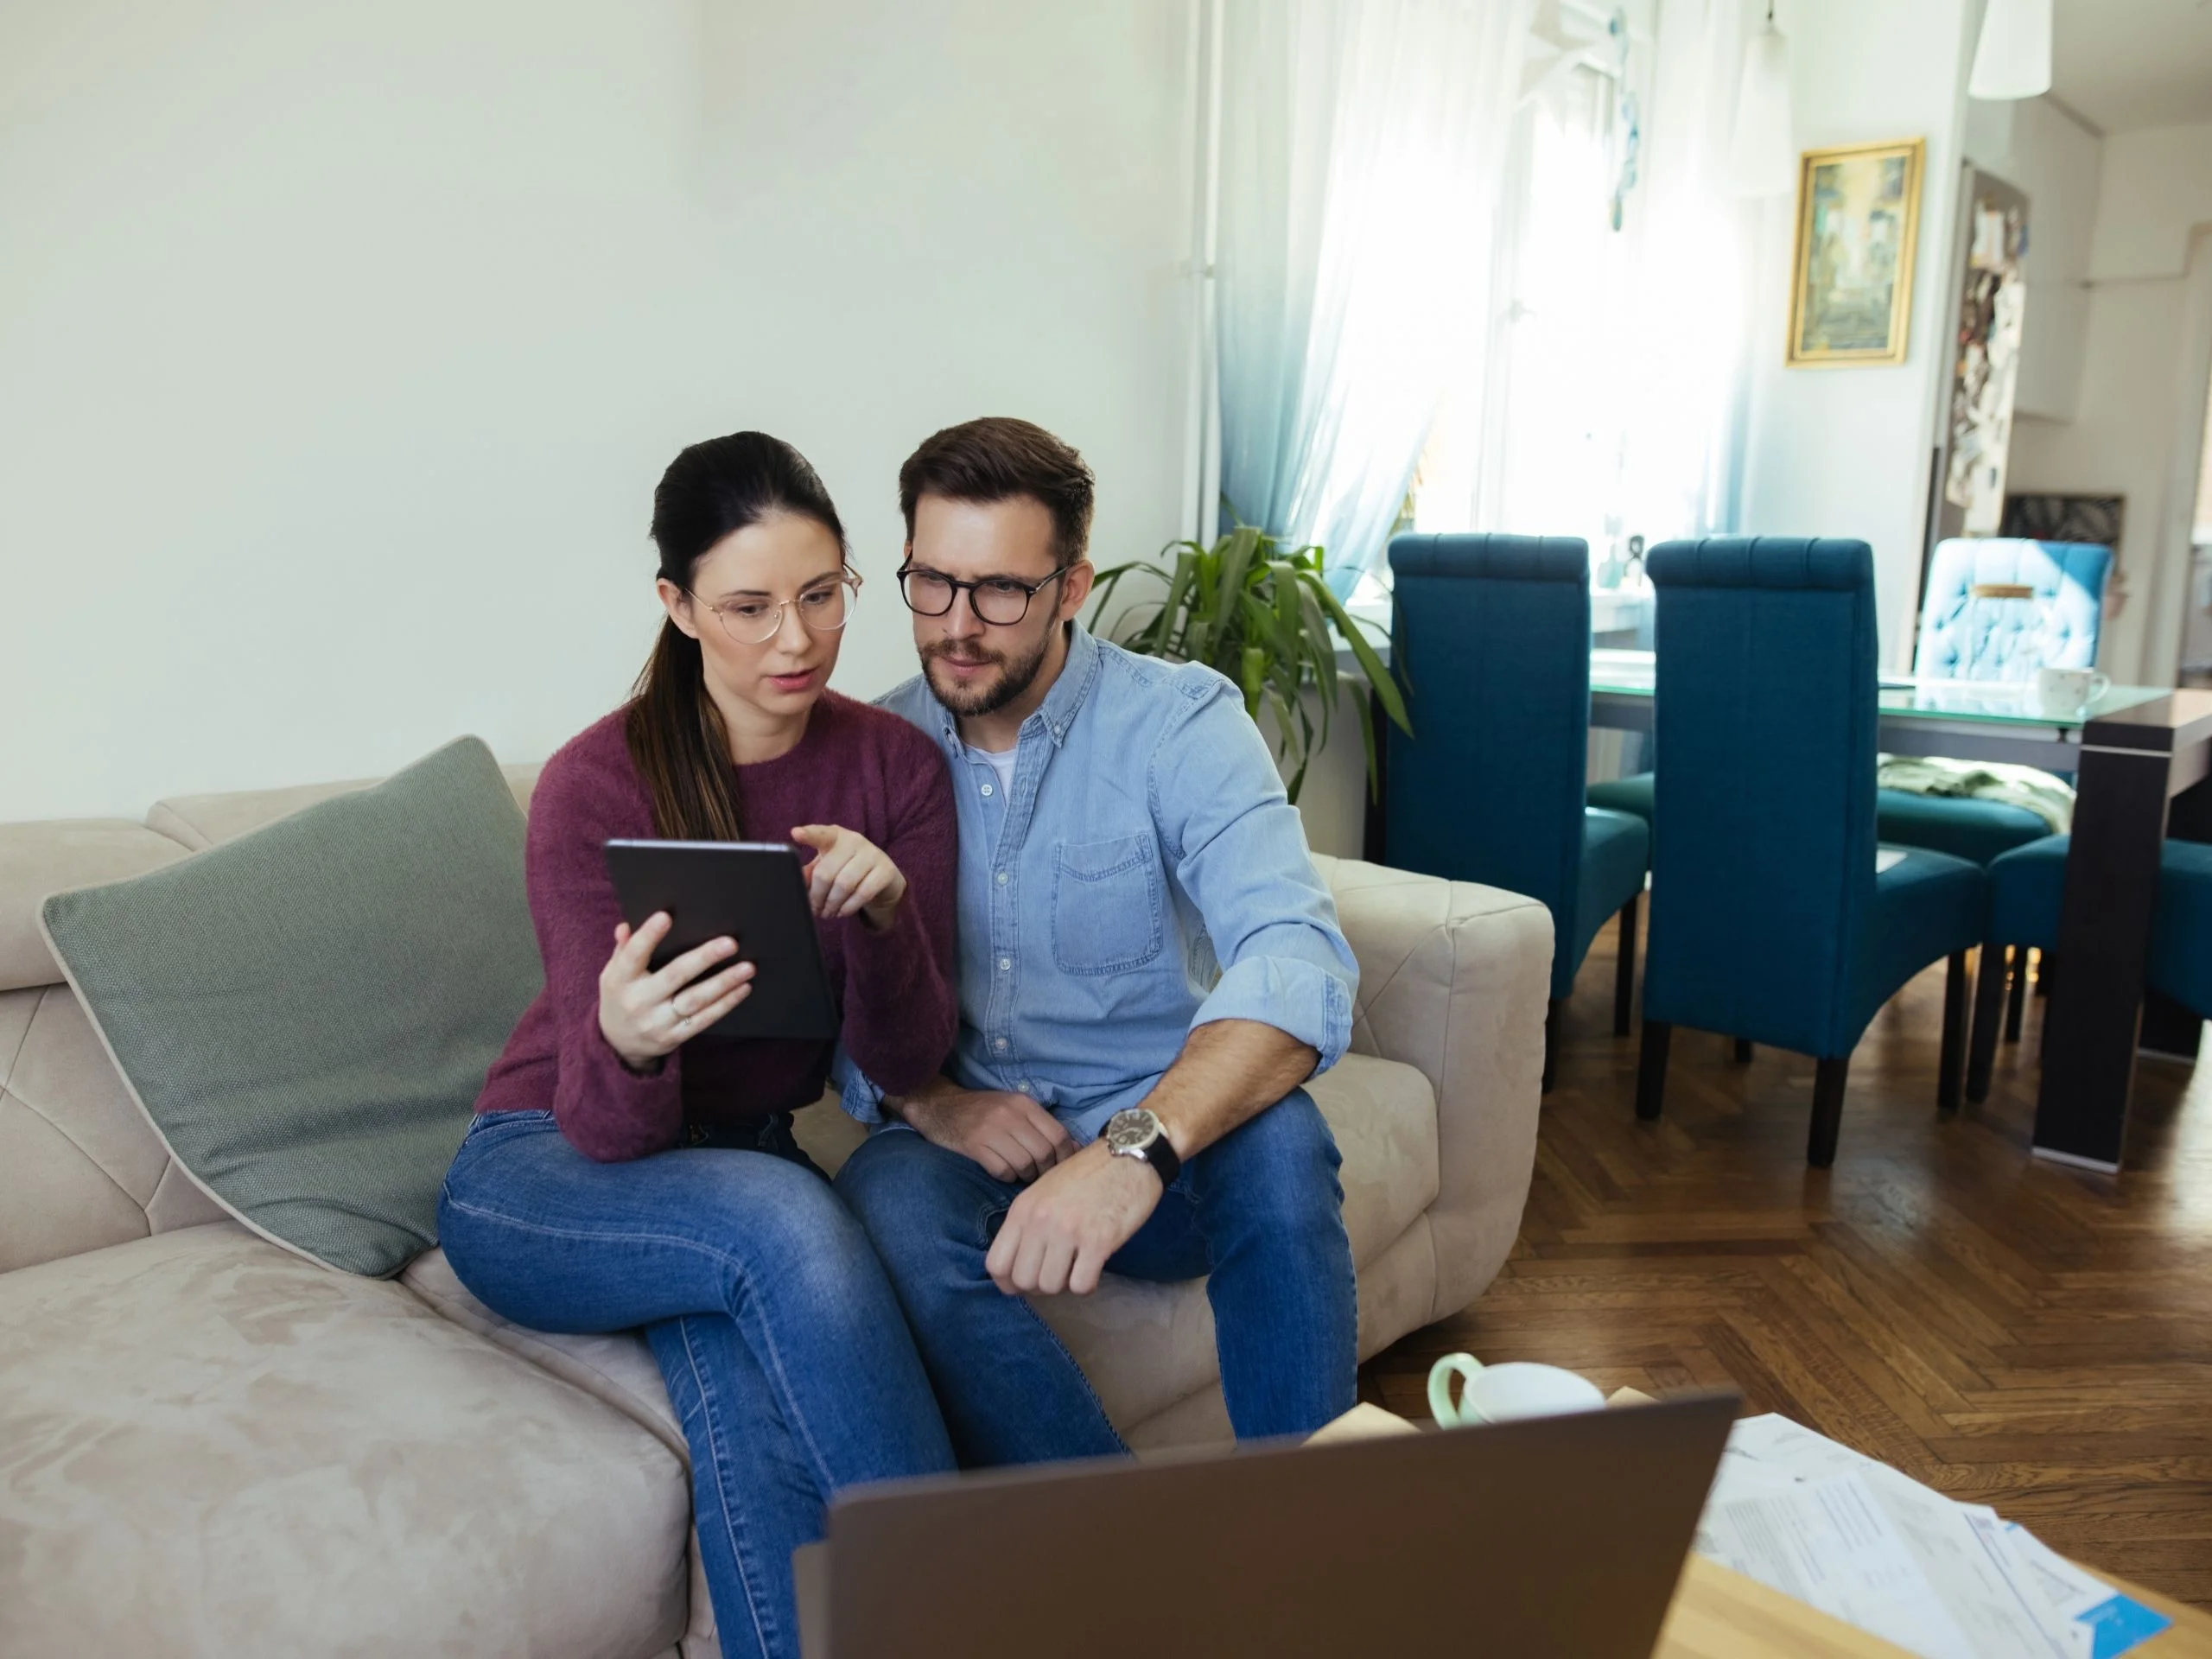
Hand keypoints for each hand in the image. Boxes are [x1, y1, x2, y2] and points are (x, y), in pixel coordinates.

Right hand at [598, 912, 754, 1070]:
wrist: (618, 1043)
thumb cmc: (620, 996)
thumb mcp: (613, 973)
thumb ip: (623, 950)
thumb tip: (626, 927)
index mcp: (620, 980)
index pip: (633, 955)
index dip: (648, 936)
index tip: (666, 916)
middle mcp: (639, 1002)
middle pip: (675, 976)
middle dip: (704, 958)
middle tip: (730, 943)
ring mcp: (658, 1022)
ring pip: (695, 1000)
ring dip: (724, 983)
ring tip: (747, 967)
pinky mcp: (674, 1037)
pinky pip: (704, 1019)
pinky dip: (726, 1004)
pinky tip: (743, 988)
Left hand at [790, 824, 906, 930]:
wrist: (884, 879)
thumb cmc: (849, 870)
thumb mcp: (828, 868)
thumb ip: (811, 873)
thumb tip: (797, 882)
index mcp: (835, 836)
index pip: (821, 834)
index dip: (808, 835)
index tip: (795, 834)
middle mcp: (854, 840)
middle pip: (826, 872)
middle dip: (817, 896)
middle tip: (815, 910)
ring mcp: (873, 854)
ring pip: (844, 884)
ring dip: (832, 904)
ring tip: (828, 913)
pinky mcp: (886, 871)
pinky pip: (863, 893)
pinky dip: (849, 907)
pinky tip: (843, 912)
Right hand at [894, 1086, 1074, 1183]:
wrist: (941, 1107)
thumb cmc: (984, 1111)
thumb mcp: (1014, 1108)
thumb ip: (1042, 1126)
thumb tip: (1075, 1149)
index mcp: (1024, 1103)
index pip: (1059, 1135)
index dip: (1065, 1157)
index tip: (1062, 1167)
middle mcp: (1010, 1114)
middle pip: (1044, 1152)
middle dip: (1045, 1170)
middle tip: (1039, 1174)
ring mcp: (991, 1130)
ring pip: (1025, 1164)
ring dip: (1026, 1175)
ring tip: (1021, 1173)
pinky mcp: (974, 1145)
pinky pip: (1002, 1171)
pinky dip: (1006, 1176)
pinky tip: (1003, 1170)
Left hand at [986, 1140, 1162, 1296]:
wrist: (1128, 1156)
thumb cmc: (1087, 1175)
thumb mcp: (1043, 1191)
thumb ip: (1028, 1223)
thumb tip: (1021, 1264)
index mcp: (1023, 1209)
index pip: (996, 1264)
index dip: (1008, 1281)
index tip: (1026, 1280)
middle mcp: (1040, 1221)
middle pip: (1023, 1281)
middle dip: (1039, 1285)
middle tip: (1057, 1272)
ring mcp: (1068, 1231)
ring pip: (1051, 1286)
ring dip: (1064, 1284)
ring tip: (1076, 1267)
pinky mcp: (1099, 1241)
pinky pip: (1081, 1285)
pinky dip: (1087, 1285)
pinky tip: (1093, 1269)